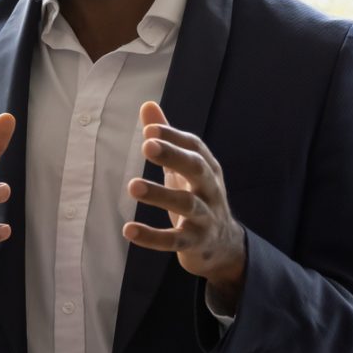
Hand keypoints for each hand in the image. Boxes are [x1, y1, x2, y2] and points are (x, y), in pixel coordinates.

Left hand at [123, 102, 248, 311]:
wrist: (224, 246)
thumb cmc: (198, 198)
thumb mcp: (184, 168)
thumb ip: (166, 139)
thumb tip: (147, 105)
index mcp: (208, 168)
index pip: (194, 147)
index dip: (173, 136)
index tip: (150, 128)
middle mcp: (210, 190)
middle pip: (197, 168)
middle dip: (173, 156)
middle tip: (146, 146)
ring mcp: (206, 217)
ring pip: (186, 204)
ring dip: (160, 194)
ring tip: (133, 186)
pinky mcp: (195, 243)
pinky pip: (174, 240)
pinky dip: (152, 237)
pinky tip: (129, 230)